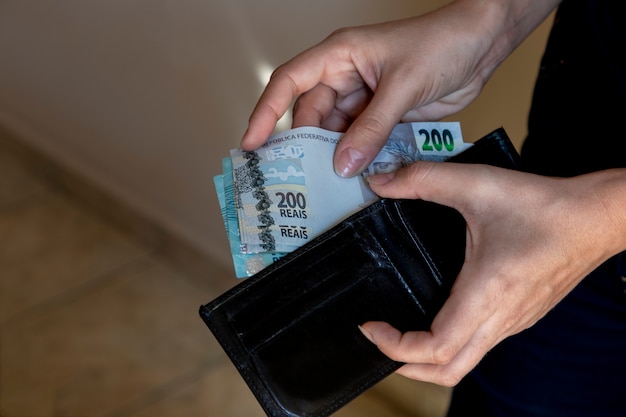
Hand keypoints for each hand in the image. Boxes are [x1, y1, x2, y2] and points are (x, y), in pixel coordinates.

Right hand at [241, 1, 507, 176]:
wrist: (482, 46)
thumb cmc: (443, 43)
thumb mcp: (403, 86)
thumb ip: (372, 128)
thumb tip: (343, 165)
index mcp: (339, 55)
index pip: (289, 82)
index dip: (266, 113)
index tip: (252, 144)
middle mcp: (346, 77)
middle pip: (312, 116)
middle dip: (305, 147)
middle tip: (297, 181)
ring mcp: (364, 99)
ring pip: (336, 134)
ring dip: (334, 158)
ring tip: (327, 187)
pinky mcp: (383, 117)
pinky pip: (361, 142)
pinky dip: (358, 160)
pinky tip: (356, 179)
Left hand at [359, 163, 625, 385]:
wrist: (596, 218)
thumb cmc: (544, 207)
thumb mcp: (476, 183)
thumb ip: (423, 179)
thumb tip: (380, 182)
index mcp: (487, 292)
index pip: (436, 347)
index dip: (396, 346)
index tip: (371, 326)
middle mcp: (501, 317)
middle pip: (448, 370)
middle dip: (407, 366)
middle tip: (379, 342)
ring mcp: (514, 321)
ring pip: (465, 361)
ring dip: (428, 358)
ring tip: (400, 333)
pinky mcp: (521, 316)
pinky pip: (480, 344)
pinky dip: (451, 344)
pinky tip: (438, 317)